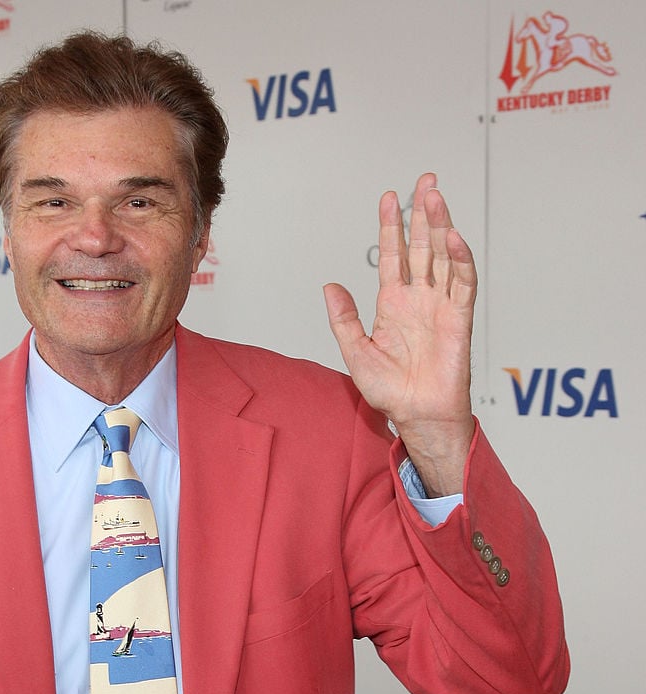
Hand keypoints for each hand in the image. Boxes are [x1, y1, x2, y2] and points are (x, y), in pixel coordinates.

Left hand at [323, 173, 475, 495]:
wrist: (416, 414)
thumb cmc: (389, 390)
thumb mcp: (355, 351)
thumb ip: (343, 318)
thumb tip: (329, 285)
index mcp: (393, 302)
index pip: (394, 254)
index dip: (391, 226)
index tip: (389, 197)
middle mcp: (418, 297)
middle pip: (423, 245)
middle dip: (423, 212)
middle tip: (425, 180)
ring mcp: (440, 304)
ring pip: (444, 255)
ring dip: (441, 225)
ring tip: (435, 195)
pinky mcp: (459, 318)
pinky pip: (463, 283)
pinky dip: (460, 259)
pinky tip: (453, 237)